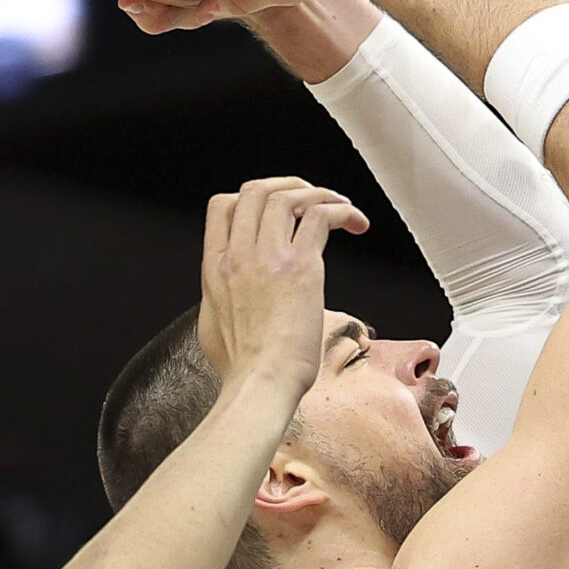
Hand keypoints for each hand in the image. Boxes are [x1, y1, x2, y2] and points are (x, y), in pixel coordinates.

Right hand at [198, 178, 368, 393]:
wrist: (262, 383)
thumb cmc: (243, 368)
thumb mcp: (213, 326)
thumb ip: (220, 301)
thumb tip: (230, 299)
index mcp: (216, 268)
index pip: (222, 206)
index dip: (249, 196)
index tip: (273, 207)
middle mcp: (240, 254)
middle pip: (256, 190)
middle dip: (287, 185)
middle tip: (311, 197)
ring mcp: (269, 257)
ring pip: (289, 197)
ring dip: (320, 194)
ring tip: (340, 206)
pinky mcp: (302, 266)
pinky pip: (322, 216)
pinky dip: (341, 210)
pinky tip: (355, 222)